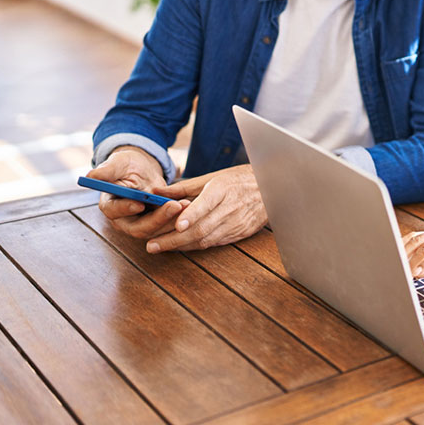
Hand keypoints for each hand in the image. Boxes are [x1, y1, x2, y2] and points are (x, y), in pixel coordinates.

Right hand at [92, 146, 184, 239]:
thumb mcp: (118, 163)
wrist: (142, 168)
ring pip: (156, 230)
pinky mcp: (156, 223)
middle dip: (158, 218)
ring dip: (172, 220)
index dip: (126, 209)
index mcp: (109, 205)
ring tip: (187, 205)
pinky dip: (179, 218)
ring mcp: (141, 223)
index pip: (115, 212)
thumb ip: (106, 170)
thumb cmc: (126, 164)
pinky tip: (191, 207)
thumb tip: (91, 176)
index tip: (140, 203)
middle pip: (139, 227)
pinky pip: (168, 226)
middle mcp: (123, 219)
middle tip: (175, 206)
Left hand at [146, 164, 266, 252]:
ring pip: (207, 239)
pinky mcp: (241, 233)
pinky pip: (215, 243)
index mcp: (223, 189)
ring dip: (181, 246)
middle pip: (202, 228)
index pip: (207, 204)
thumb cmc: (238, 180)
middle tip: (152, 245)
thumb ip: (183, 187)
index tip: (177, 225)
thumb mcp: (212, 177)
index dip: (192, 215)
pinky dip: (196, 246)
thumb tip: (156, 192)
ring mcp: (237, 222)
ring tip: (160, 247)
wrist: (271, 188)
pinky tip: (181, 246)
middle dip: (174, 239)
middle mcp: (231, 207)